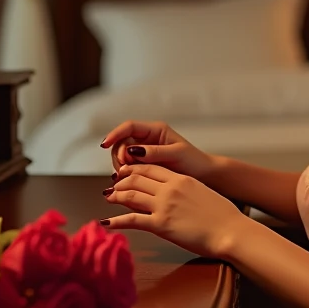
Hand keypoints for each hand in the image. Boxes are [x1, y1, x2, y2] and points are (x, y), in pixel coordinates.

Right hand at [100, 120, 216, 181]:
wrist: (203, 175)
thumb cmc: (194, 161)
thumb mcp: (176, 154)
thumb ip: (155, 152)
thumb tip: (133, 150)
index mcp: (155, 130)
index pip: (129, 127)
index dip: (115, 134)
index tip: (104, 144)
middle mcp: (147, 139)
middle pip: (121, 142)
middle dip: (118, 155)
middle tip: (124, 168)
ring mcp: (144, 152)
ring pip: (122, 155)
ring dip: (120, 165)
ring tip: (126, 176)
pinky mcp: (144, 164)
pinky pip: (128, 166)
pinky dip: (125, 173)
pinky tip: (128, 181)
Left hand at [101, 164, 242, 259]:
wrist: (230, 230)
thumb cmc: (223, 216)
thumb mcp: (202, 193)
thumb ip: (186, 190)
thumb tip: (178, 194)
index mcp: (181, 179)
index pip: (150, 168)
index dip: (133, 169)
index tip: (125, 172)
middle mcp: (170, 188)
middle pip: (136, 178)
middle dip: (121, 181)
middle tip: (113, 185)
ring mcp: (164, 206)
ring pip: (131, 195)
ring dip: (116, 196)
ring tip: (108, 198)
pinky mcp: (161, 225)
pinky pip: (132, 220)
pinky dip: (116, 221)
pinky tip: (106, 222)